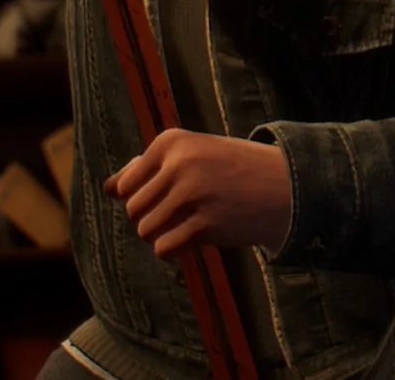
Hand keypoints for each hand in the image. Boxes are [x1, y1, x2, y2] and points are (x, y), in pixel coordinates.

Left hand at [106, 129, 293, 262]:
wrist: (287, 184)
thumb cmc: (232, 169)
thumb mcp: (190, 156)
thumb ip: (148, 169)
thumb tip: (107, 189)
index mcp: (170, 141)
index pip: (124, 186)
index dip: (143, 199)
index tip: (172, 195)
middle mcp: (179, 163)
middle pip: (133, 210)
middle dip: (152, 219)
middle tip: (182, 215)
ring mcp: (193, 193)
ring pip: (145, 231)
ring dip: (163, 235)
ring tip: (188, 226)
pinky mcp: (206, 223)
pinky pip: (164, 248)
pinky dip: (174, 252)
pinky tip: (192, 243)